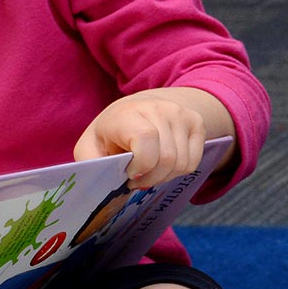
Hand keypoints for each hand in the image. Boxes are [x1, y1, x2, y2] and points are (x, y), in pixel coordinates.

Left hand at [75, 90, 207, 188]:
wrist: (139, 106)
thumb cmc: (112, 132)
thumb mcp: (90, 146)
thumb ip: (91, 163)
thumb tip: (100, 182)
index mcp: (128, 114)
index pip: (146, 139)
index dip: (141, 165)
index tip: (129, 174)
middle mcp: (159, 109)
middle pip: (167, 158)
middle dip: (151, 179)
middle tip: (137, 180)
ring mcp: (181, 114)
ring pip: (182, 164)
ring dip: (164, 177)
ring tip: (149, 171)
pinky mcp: (197, 123)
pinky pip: (193, 162)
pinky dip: (178, 172)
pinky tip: (163, 166)